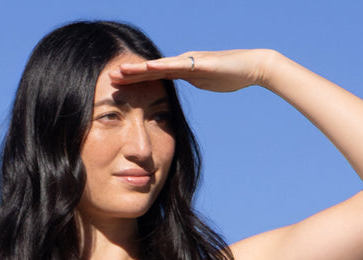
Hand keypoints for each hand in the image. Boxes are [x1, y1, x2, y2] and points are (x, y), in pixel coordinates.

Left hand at [110, 49, 278, 92]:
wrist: (253, 67)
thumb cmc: (231, 76)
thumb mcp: (205, 82)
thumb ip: (192, 84)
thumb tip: (183, 94)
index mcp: (182, 70)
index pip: (154, 76)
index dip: (135, 80)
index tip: (116, 85)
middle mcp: (182, 62)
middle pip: (151, 69)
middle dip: (130, 74)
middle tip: (109, 77)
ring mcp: (190, 61)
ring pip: (160, 66)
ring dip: (139, 69)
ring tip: (121, 71)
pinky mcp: (200, 63)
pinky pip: (178, 66)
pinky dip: (162, 67)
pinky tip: (148, 68)